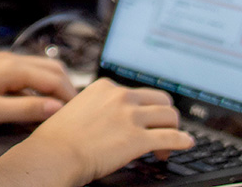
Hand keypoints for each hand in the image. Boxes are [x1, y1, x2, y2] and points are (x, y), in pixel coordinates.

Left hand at [0, 51, 77, 127]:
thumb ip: (24, 109)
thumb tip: (53, 108)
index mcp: (11, 67)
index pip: (54, 79)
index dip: (69, 97)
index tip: (77, 114)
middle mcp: (9, 60)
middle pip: (52, 69)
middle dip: (65, 89)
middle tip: (72, 112)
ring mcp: (2, 63)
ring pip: (40, 70)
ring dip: (52, 87)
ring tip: (56, 110)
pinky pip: (26, 75)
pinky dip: (37, 87)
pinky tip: (34, 104)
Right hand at [7, 78, 192, 184]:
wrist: (55, 154)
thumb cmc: (59, 138)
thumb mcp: (78, 109)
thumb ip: (98, 107)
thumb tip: (108, 118)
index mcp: (106, 87)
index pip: (138, 92)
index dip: (145, 109)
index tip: (144, 122)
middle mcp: (121, 97)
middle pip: (161, 99)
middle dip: (165, 115)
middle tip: (161, 131)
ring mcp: (130, 116)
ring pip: (169, 116)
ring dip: (173, 130)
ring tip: (167, 146)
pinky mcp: (138, 138)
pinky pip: (171, 137)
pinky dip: (182, 140)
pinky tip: (186, 144)